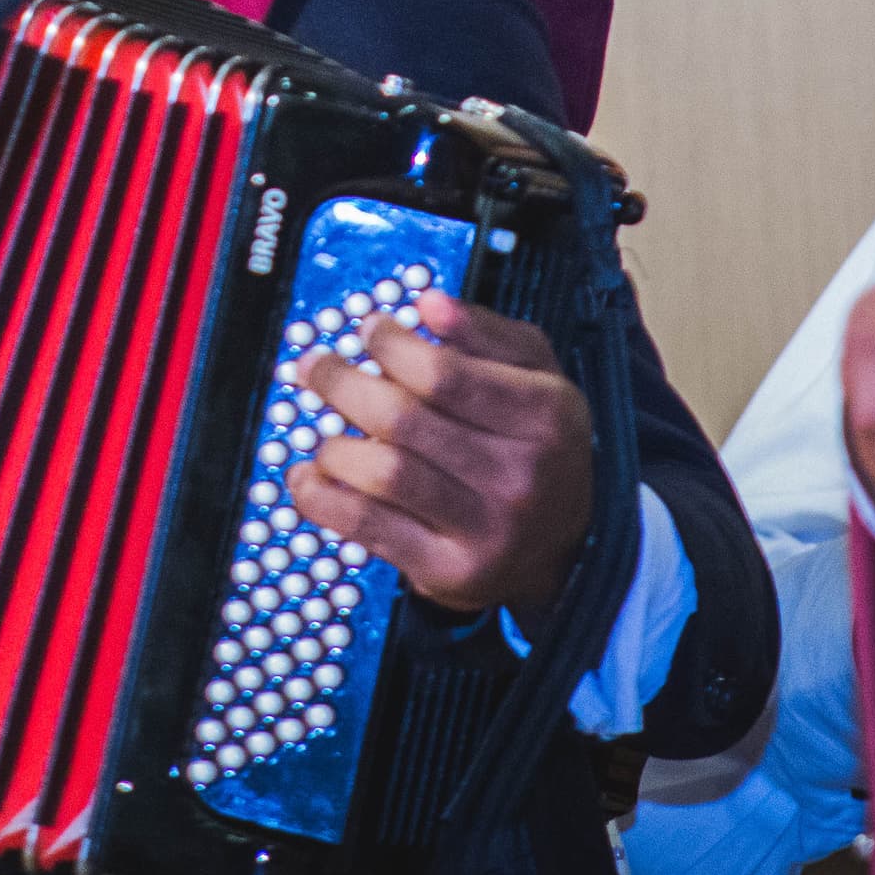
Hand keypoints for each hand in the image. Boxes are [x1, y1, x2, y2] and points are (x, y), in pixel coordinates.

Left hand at [290, 293, 592, 620]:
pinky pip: (368, 527)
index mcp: (544, 416)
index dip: (391, 346)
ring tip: (322, 429)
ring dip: (333, 445)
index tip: (369, 331)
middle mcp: (518, 475)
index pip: (444, 373)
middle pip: (404, 420)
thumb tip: (428, 303)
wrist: (565, 550)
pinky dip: (323, 499)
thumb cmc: (539, 448)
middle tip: (317, 367)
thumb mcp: (538, 376)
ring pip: (383, 474)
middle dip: (343, 384)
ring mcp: (485, 529)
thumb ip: (485, 332)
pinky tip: (309, 477)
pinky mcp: (449, 571)